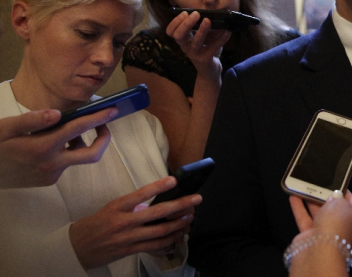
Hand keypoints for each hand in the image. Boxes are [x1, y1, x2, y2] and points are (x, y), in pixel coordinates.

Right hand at [0, 108, 116, 187]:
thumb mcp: (5, 128)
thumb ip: (31, 120)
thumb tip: (57, 113)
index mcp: (42, 146)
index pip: (78, 129)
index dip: (98, 118)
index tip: (113, 110)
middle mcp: (51, 163)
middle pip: (92, 154)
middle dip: (104, 138)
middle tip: (103, 124)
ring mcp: (51, 174)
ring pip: (77, 158)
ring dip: (80, 143)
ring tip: (68, 129)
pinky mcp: (48, 181)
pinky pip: (65, 164)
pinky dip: (65, 152)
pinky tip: (51, 143)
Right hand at [69, 176, 201, 268]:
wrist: (76, 248)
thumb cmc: (94, 225)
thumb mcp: (109, 209)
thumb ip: (131, 206)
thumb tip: (153, 204)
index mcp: (117, 207)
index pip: (140, 194)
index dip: (158, 186)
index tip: (174, 180)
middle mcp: (124, 222)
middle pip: (158, 213)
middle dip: (180, 205)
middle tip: (196, 199)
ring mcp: (129, 238)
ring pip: (161, 231)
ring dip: (179, 224)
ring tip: (190, 217)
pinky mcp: (131, 250)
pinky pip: (155, 245)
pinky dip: (170, 239)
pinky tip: (179, 234)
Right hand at [166, 10, 230, 77]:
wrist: (210, 69)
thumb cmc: (205, 48)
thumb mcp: (204, 35)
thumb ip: (206, 25)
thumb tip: (215, 14)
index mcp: (182, 39)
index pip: (170, 31)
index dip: (175, 22)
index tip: (185, 13)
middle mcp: (186, 47)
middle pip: (178, 36)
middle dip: (186, 24)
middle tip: (196, 14)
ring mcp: (195, 54)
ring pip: (195, 42)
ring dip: (202, 30)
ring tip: (208, 20)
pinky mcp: (206, 59)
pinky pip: (213, 47)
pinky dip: (222, 38)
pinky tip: (227, 31)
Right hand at [289, 191, 351, 254]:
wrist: (320, 252)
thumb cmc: (337, 226)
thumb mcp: (341, 204)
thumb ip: (337, 197)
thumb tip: (334, 197)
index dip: (346, 194)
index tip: (338, 184)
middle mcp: (346, 233)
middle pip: (336, 212)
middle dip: (327, 198)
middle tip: (320, 186)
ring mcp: (328, 238)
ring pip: (320, 216)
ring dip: (312, 202)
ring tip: (305, 189)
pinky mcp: (312, 240)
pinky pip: (306, 221)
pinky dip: (300, 209)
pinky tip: (295, 197)